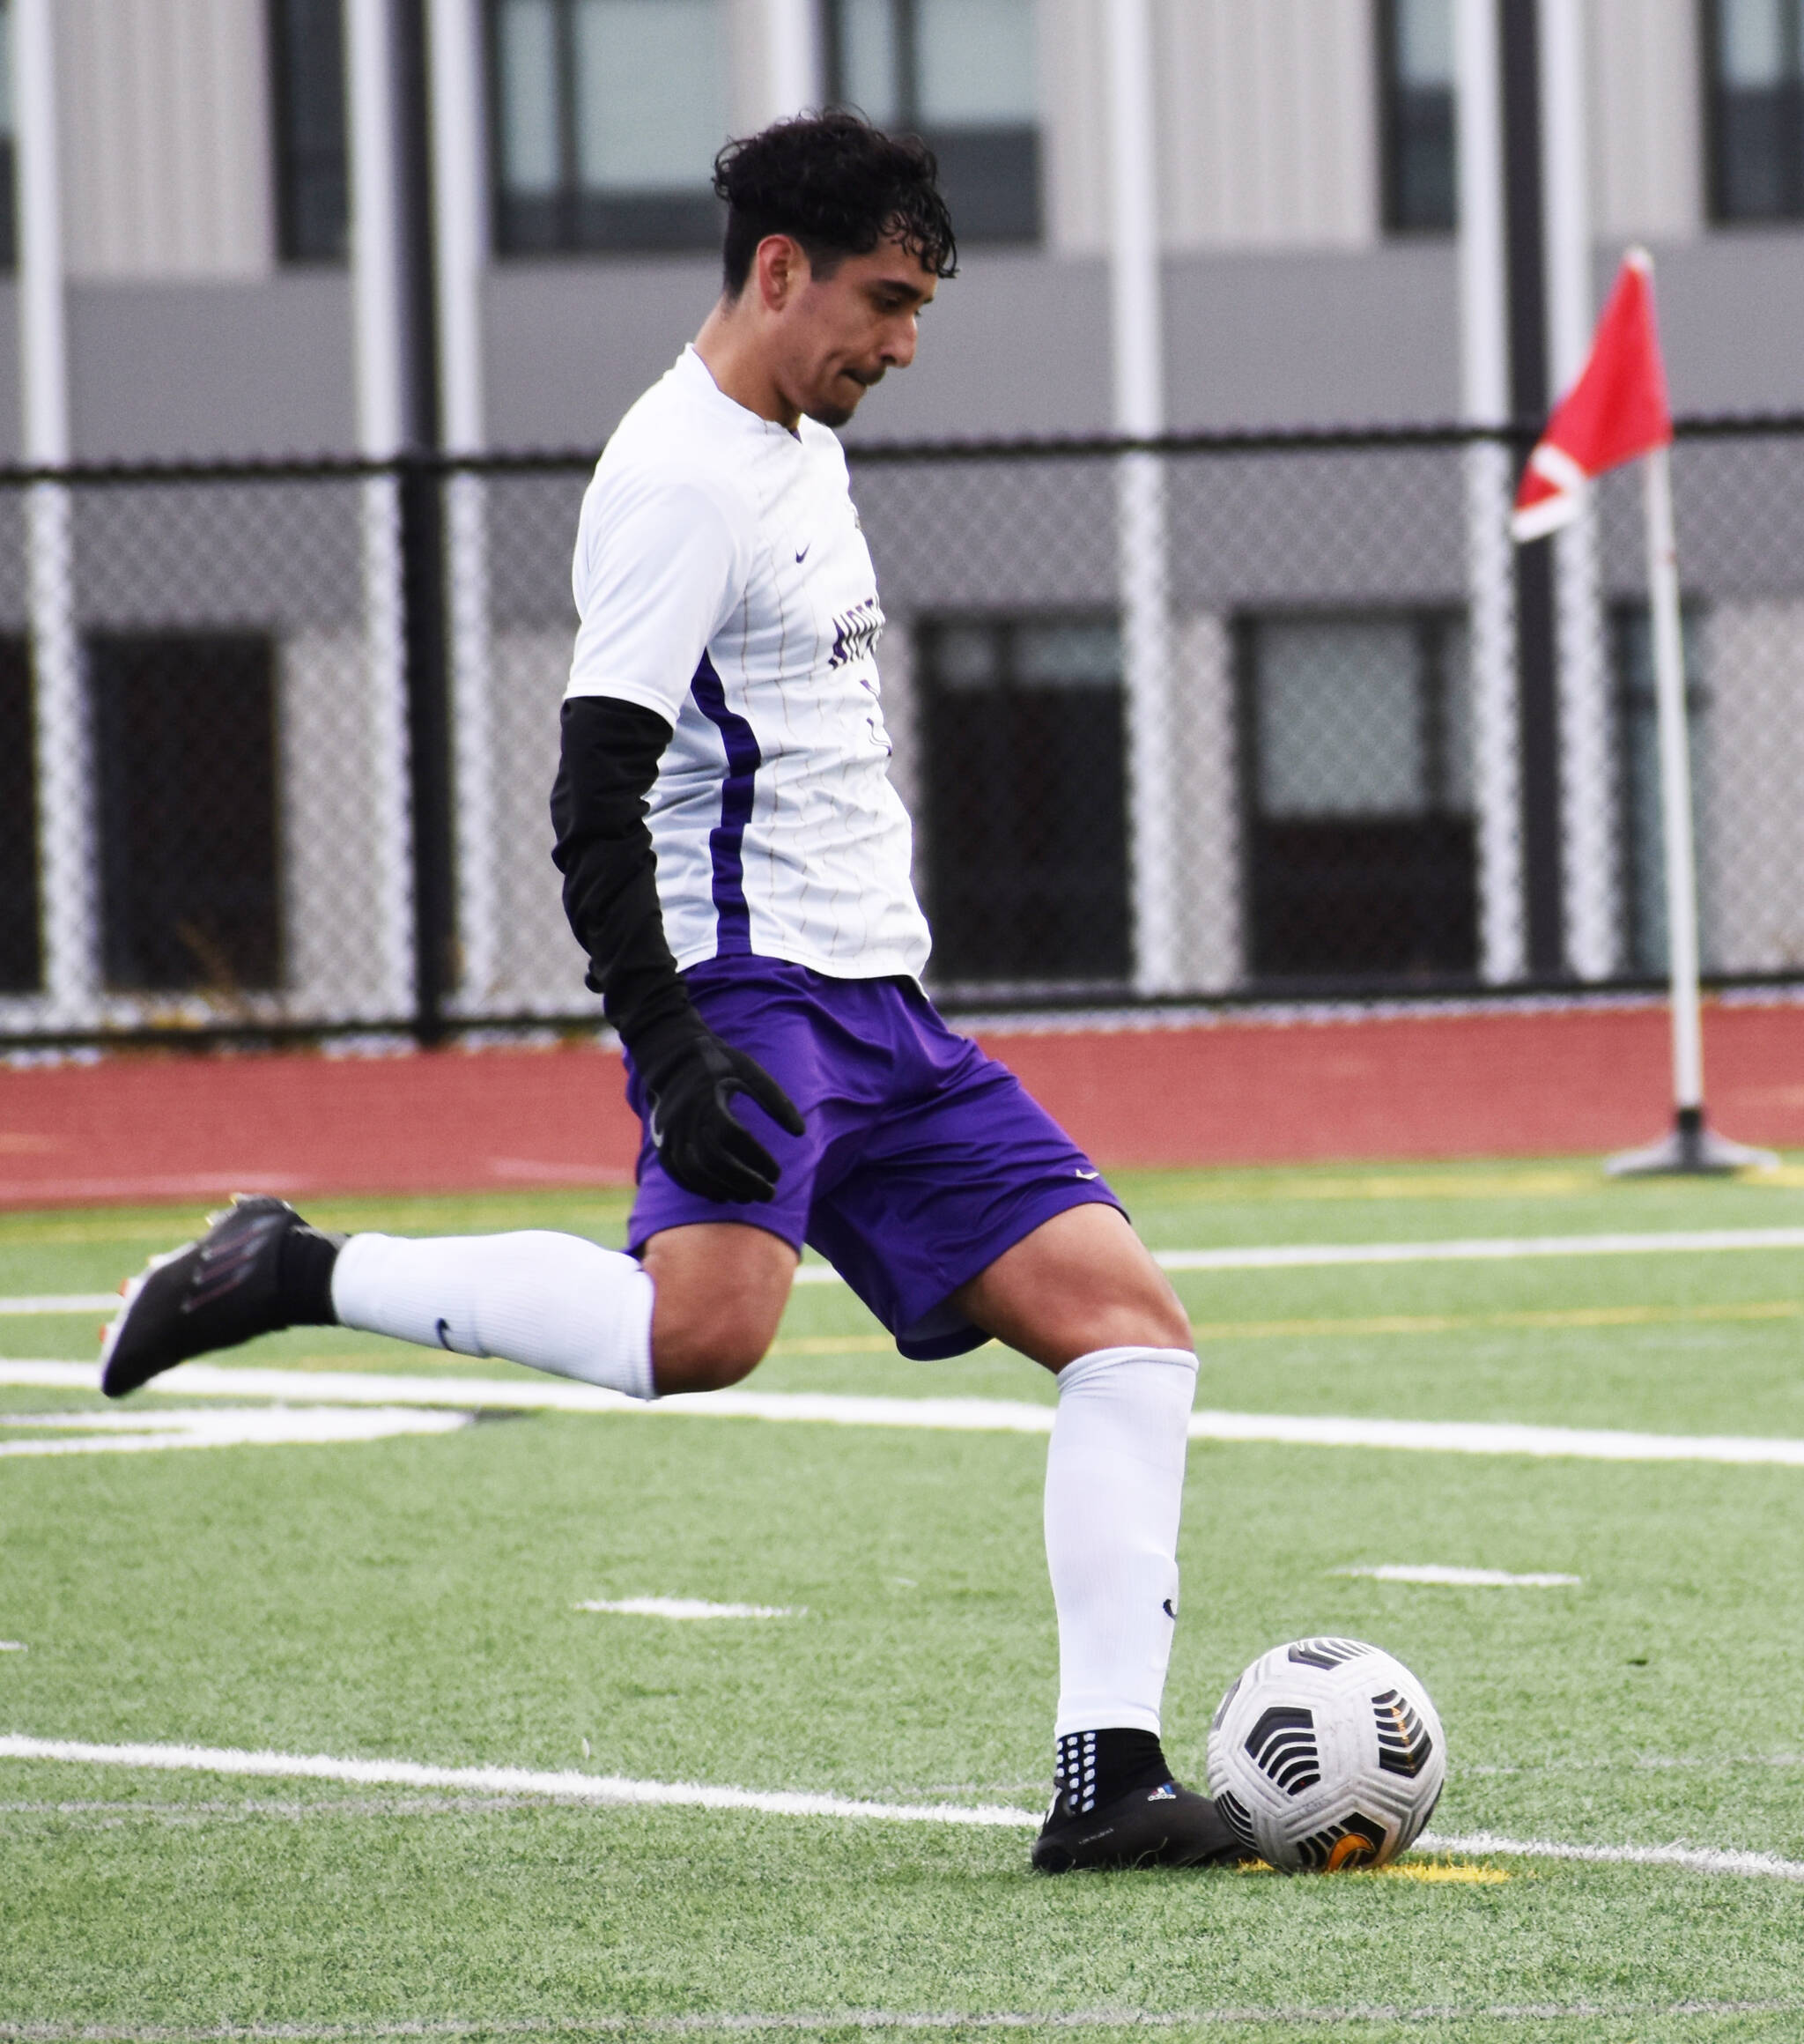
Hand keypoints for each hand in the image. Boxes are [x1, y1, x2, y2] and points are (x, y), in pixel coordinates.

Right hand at [643, 1030, 805, 1203]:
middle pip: (714, 1161)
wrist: (671, 1058)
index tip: (777, 1174)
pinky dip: (699, 1188)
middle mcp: (685, 1119)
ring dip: (723, 1190)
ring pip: (695, 1171)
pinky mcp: (661, 1142)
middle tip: (769, 1194)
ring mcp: (669, 1133)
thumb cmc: (718, 1064)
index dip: (758, 1158)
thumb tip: (800, 1132)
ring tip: (747, 1198)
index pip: (735, 1137)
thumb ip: (776, 1100)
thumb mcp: (749, 1071)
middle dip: (744, 1182)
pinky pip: (678, 1173)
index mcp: (709, 1099)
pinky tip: (721, 1196)